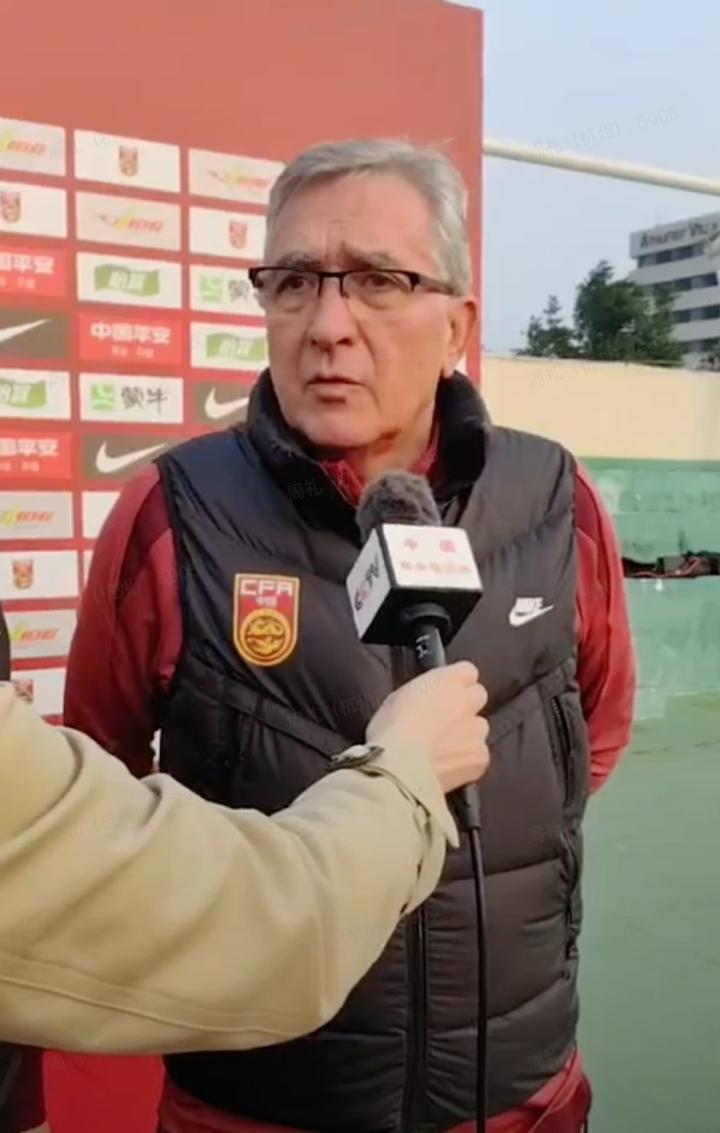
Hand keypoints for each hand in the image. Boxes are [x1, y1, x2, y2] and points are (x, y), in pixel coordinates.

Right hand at [366, 662, 488, 794]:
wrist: (401, 767)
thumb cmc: (390, 730)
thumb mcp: (397, 698)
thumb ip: (422, 694)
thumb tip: (426, 701)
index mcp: (447, 680)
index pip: (467, 671)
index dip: (456, 683)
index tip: (444, 693)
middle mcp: (468, 701)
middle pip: (478, 697)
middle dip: (465, 707)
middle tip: (444, 721)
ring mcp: (477, 730)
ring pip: (479, 729)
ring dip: (466, 735)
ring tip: (443, 750)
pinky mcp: (480, 758)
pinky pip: (478, 756)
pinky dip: (467, 761)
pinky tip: (448, 767)